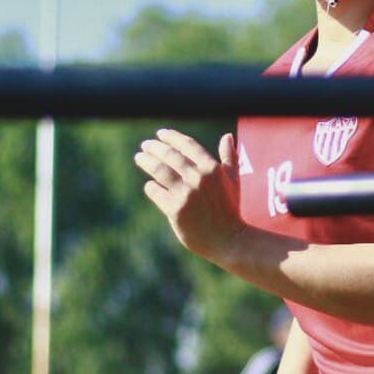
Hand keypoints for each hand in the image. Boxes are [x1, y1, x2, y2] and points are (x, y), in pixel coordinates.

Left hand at [135, 129, 242, 263]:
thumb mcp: (234, 180)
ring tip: (139, 157)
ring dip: (147, 161)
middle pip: (170, 156)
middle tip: (145, 145)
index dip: (172, 137)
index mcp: (213, 169)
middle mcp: (199, 178)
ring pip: (159, 171)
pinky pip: (156, 192)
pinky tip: (150, 185)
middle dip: (155, 147)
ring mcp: (186, 194)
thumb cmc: (230, 209)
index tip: (161, 133)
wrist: (229, 239)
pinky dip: (151, 187)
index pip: (187, 145)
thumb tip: (227, 136)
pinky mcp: (175, 210)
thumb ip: (230, 157)